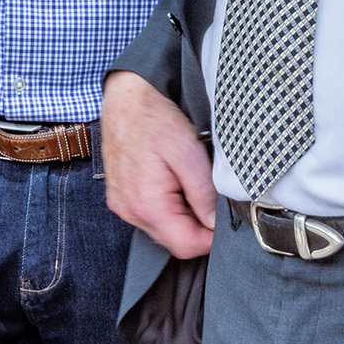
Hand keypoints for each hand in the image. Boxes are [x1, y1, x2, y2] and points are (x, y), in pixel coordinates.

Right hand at [102, 68, 215, 258]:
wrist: (126, 97)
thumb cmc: (155, 118)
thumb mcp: (189, 153)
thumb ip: (203, 194)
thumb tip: (214, 224)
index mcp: (147, 204)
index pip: (186, 246)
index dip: (210, 238)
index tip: (223, 219)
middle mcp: (129, 211)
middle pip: (174, 241)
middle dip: (197, 224)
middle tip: (207, 193)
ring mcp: (122, 205)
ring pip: (163, 230)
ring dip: (182, 216)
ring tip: (187, 182)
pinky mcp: (120, 198)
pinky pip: (149, 216)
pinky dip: (166, 207)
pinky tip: (171, 181)